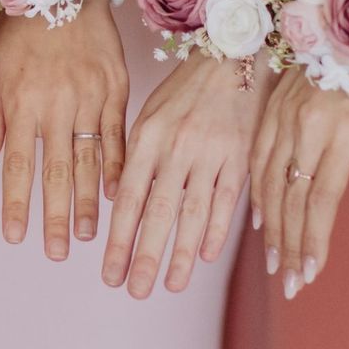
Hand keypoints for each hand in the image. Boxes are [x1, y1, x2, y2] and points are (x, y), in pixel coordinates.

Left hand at [0, 0, 127, 259]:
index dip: (15, 203)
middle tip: (58, 253)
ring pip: (89, 159)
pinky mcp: (116, 87)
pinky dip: (118, 164)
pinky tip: (119, 192)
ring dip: (90, 200)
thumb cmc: (21, 24)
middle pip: (57, 172)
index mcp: (21, 101)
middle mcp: (56, 105)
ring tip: (90, 235)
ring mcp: (90, 97)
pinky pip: (118, 133)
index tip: (16, 236)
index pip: (16, 165)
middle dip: (57, 217)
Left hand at [102, 52, 271, 297]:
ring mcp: (211, 153)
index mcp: (148, 137)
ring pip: (193, 212)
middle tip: (133, 290)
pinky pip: (227, 199)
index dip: (118, 238)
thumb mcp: (147, 113)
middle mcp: (177, 147)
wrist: (231, 59)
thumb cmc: (182, 89)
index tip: (107, 271)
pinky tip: (206, 256)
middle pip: (159, 212)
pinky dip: (217, 228)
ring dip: (181, 254)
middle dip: (145, 255)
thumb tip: (115, 198)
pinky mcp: (240, 157)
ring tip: (170, 286)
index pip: (129, 197)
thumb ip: (132, 155)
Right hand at [250, 67, 348, 297]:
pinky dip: (256, 193)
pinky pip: (256, 160)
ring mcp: (281, 121)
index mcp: (340, 134)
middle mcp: (303, 130)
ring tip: (273, 261)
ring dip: (270, 227)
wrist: (344, 34)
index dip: (312, 241)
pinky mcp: (269, 114)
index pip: (320, 200)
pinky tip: (259, 220)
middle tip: (288, 283)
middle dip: (289, 245)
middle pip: (290, 199)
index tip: (308, 274)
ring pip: (267, 183)